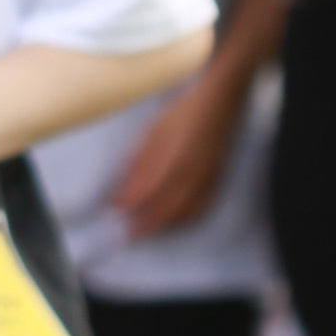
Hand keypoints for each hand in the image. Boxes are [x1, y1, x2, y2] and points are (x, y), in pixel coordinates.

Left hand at [118, 70, 243, 235]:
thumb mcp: (153, 132)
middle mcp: (195, 174)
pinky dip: (185, 220)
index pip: (150, 193)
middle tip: (128, 235)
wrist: (221, 100)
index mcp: (176, 159)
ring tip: (147, 230)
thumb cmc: (182, 112)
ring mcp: (210, 179)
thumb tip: (124, 190)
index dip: (132, 206)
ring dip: (166, 226)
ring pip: (186, 213)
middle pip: (168, 210)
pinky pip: (202, 208)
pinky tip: (173, 221)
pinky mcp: (219, 180)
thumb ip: (139, 163)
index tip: (115, 214)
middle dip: (147, 225)